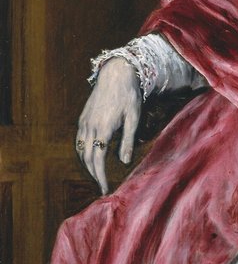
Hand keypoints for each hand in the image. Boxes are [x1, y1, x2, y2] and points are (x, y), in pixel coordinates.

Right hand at [76, 59, 141, 194]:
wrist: (115, 74)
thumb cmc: (128, 96)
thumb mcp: (133, 119)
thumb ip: (128, 141)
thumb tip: (124, 163)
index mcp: (103, 129)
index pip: (97, 159)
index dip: (100, 176)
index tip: (104, 189)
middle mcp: (89, 127)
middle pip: (87, 157)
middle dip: (93, 174)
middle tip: (102, 187)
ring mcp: (84, 122)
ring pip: (80, 150)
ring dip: (87, 165)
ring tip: (97, 175)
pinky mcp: (82, 118)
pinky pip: (78, 141)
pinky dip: (83, 153)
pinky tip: (90, 158)